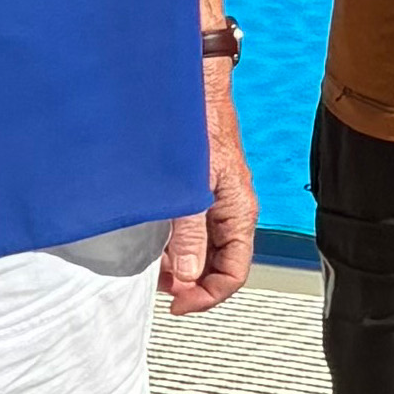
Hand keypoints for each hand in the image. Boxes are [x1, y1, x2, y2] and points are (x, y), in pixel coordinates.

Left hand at [163, 63, 253, 313]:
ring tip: (155, 266)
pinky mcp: (200, 194)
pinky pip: (193, 232)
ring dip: (181, 266)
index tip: (177, 304)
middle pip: (220, 267)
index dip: (206, 296)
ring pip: (205, 252)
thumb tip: (187, 276)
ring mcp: (216, 204)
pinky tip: (156, 242)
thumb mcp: (192, 187)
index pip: (233, 273)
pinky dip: (175, 245)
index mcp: (239, 212)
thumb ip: (189, 233)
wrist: (195, 89)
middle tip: (161, 288)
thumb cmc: (201, 124)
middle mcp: (231, 212)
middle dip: (191, 284)